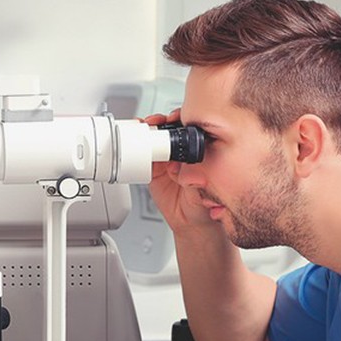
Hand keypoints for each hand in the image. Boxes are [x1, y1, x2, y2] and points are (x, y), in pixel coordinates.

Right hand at [140, 110, 221, 234]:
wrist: (190, 222)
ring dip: (150, 130)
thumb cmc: (204, 204)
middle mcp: (182, 153)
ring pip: (156, 139)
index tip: (177, 118)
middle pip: (171, 129)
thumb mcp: (203, 191)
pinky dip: (138, 147)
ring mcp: (166, 160)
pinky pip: (144, 155)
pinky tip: (136, 142)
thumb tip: (184, 171)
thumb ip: (194, 181)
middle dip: (163, 121)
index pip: (190, 129)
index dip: (183, 120)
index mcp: (198, 152)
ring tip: (147, 128)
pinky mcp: (153, 170)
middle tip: (158, 122)